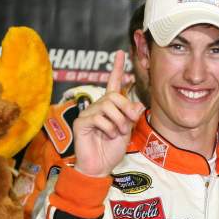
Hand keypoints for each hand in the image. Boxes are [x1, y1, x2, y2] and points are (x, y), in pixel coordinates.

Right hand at [73, 51, 144, 177]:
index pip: (114, 83)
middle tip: (127, 125)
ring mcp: (88, 113)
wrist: (100, 166)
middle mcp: (98, 106)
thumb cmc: (112, 148)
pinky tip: (106, 135)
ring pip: (109, 106)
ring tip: (116, 133)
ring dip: (119, 122)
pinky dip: (108, 128)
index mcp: (110, 107)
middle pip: (115, 96)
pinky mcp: (81, 121)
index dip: (117, 68)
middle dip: (126, 110)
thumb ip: (132, 116)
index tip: (121, 53)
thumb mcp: (128, 130)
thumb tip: (137, 104)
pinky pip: (99, 118)